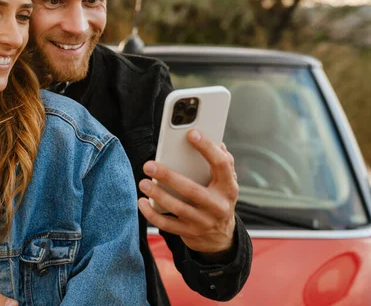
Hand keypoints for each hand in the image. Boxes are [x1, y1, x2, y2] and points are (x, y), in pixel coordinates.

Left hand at [138, 129, 237, 254]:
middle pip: (192, 190)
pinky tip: (142, 202)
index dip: (207, 148)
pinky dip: (152, 214)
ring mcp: (204, 222)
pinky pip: (167, 224)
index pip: (221, 164)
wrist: (221, 237)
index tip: (191, 133)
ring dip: (157, 195)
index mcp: (228, 188)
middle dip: (168, 177)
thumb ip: (223, 163)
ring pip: (178, 208)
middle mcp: (218, 206)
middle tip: (149, 165)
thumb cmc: (218, 200)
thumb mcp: (226, 183)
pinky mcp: (189, 233)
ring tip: (143, 182)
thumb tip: (218, 143)